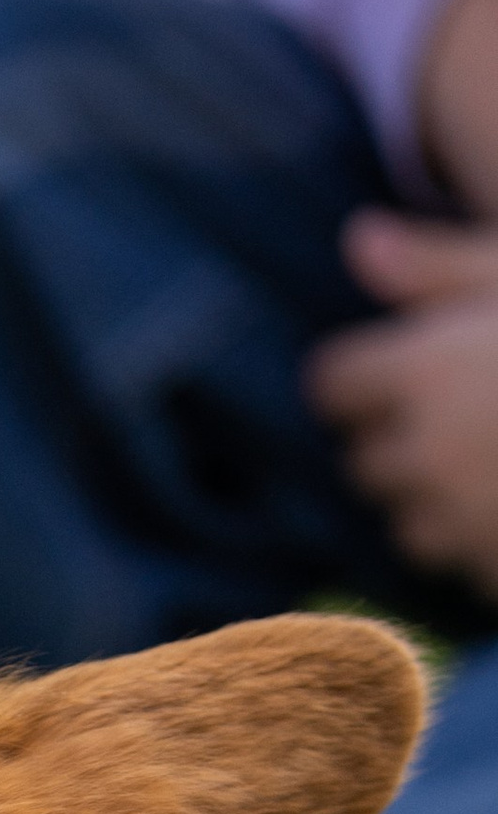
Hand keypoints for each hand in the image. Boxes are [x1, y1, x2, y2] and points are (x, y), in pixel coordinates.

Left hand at [307, 210, 497, 593]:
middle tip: (476, 407)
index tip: (413, 362)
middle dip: (401, 439)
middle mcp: (426, 454)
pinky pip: (464, 564)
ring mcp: (461, 525)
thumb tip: (356, 241)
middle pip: (364, 462)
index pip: (332, 385)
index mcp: (424, 371)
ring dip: (439, 500)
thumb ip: (440, 265)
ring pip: (409, 522)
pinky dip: (484, 543)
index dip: (369, 374)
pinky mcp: (494, 572)